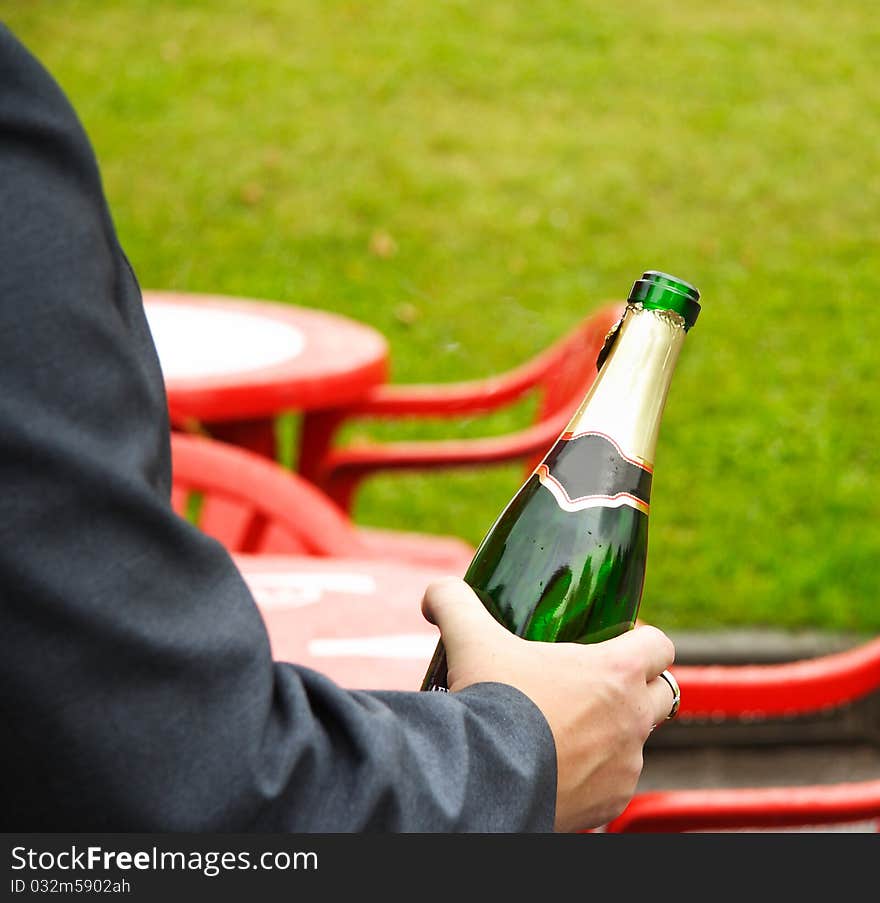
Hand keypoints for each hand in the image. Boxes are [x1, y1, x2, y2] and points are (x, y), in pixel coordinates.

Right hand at [421, 577, 676, 831]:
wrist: (485, 779)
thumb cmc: (491, 702)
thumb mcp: (470, 638)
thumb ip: (455, 602)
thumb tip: (436, 593)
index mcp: (615, 671)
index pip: (660, 644)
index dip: (640, 637)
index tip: (613, 640)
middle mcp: (632, 719)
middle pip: (663, 693)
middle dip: (636, 687)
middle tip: (593, 684)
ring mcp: (626, 766)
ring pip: (635, 742)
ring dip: (611, 733)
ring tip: (565, 729)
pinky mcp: (611, 804)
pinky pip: (613, 783)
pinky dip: (593, 774)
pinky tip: (557, 765)